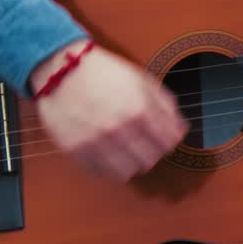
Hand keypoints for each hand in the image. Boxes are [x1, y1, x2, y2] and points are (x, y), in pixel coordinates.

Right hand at [30, 41, 188, 181]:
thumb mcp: (141, 80)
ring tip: (122, 148)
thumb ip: (165, 105)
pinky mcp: (77, 151)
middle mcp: (119, 129)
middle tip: (141, 141)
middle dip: (150, 151)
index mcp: (139, 109)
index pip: (169, 143)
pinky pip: (101, 172)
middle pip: (151, 160)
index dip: (168, 140)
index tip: (161, 136)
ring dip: (129, 163)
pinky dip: (106, 165)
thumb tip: (181, 130)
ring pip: (127, 173)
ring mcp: (97, 142)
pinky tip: (104, 148)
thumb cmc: (103, 73)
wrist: (61, 71)